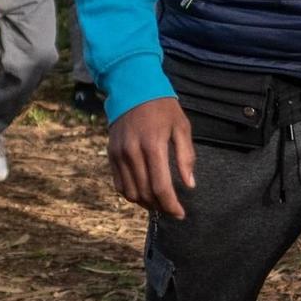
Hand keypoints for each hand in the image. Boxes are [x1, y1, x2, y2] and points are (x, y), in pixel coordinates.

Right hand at [107, 97, 195, 218]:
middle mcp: (133, 152)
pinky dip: (131, 194)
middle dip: (160, 207)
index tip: (180, 214)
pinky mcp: (111, 154)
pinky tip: (143, 193)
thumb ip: (186, 156)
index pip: (161, 187)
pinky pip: (119, 183)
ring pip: (130, 192)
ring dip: (145, 203)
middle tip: (172, 210)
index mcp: (153, 146)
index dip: (171, 205)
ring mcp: (119, 154)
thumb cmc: (162, 107)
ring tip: (159, 203)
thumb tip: (189, 185)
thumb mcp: (181, 126)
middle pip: (145, 193)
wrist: (133, 87)